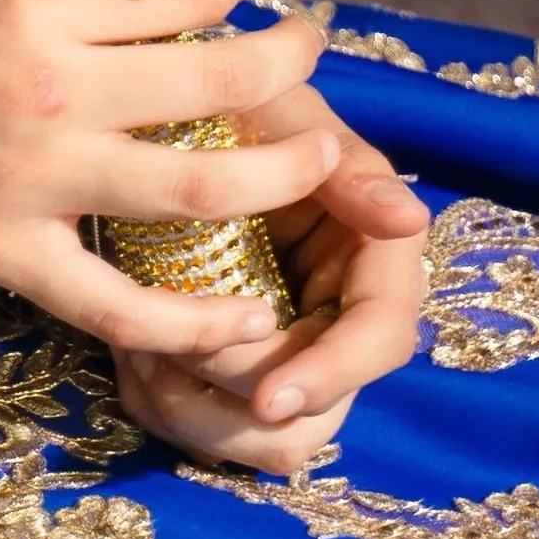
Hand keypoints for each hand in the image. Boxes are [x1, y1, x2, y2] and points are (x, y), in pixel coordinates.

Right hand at [0, 0, 345, 375]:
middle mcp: (53, 81)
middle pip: (216, 74)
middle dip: (287, 62)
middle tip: (311, 53)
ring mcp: (37, 175)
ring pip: (201, 182)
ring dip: (283, 174)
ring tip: (325, 163)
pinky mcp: (10, 253)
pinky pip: (124, 303)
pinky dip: (196, 323)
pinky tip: (250, 320)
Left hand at [110, 107, 427, 473]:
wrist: (171, 105)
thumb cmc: (241, 97)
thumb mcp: (292, 117)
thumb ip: (348, 168)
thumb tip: (409, 217)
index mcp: (370, 263)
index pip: (378, 341)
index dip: (332, 376)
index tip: (269, 398)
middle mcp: (336, 318)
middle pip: (317, 418)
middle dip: (242, 404)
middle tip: (166, 359)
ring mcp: (284, 348)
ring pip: (261, 440)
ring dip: (198, 414)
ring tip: (140, 358)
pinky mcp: (228, 363)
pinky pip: (204, 422)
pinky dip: (166, 405)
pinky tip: (129, 358)